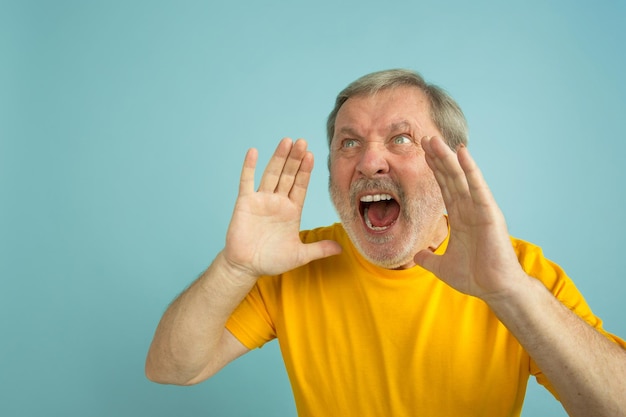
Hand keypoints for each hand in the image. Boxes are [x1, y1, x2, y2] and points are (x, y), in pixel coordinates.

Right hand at [222, 138, 341, 281]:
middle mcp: (278, 201)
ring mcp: (261, 200)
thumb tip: (341, 249)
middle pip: (288, 175)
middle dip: (295, 159)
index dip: (306, 171)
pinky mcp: (245, 203)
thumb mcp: (299, 255)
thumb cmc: (271, 260)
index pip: (301, 186)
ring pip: (271, 174)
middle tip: (302, 141)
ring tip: (286, 141)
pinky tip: (253, 151)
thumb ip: (319, 249)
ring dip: (278, 157)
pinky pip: (247, 181)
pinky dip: (249, 167)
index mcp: (292, 210)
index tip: (313, 155)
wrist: (246, 267)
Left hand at [414, 136, 526, 300]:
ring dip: (449, 158)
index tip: (422, 153)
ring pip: (461, 178)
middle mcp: (469, 209)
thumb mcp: (442, 267)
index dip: (433, 170)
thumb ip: (428, 259)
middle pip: (450, 177)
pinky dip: (470, 170)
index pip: (444, 188)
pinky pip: (478, 187)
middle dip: (438, 158)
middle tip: (425, 138)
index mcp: (460, 218)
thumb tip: (416, 257)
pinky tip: (462, 153)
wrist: (495, 290)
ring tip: (436, 140)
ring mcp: (480, 209)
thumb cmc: (475, 278)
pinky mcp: (489, 213)